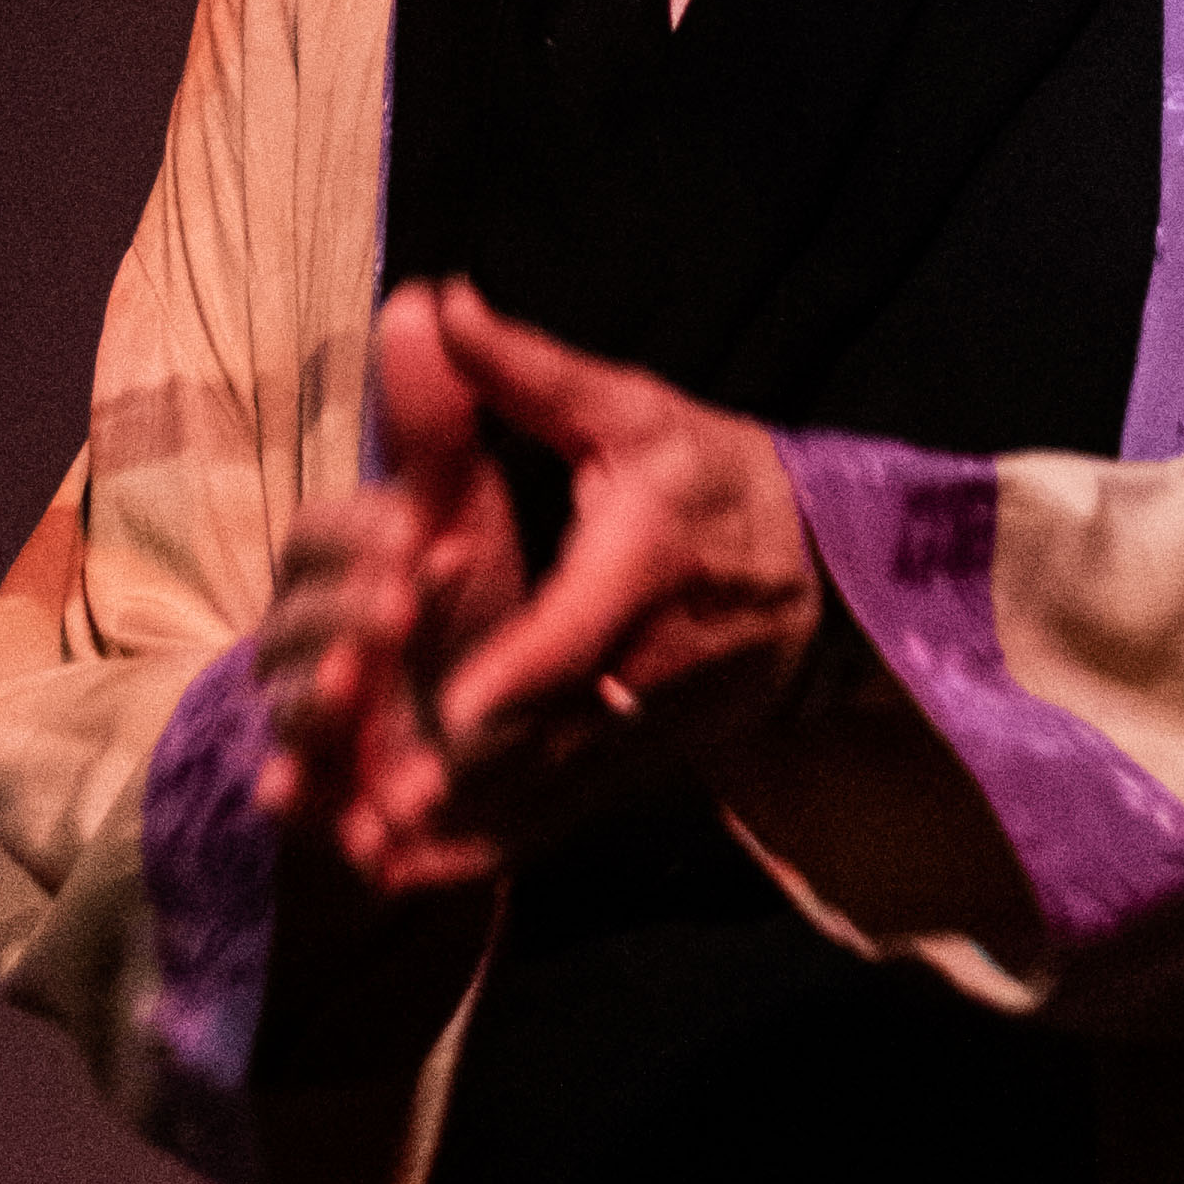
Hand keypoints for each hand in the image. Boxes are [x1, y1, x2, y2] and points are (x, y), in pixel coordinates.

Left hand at [253, 278, 824, 894]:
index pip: (581, 629)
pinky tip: (407, 878)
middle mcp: (652, 661)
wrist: (816, 576)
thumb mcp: (629, 410)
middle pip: (551, 731)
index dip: (520, 671)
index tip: (451, 711)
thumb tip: (438, 304)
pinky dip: (486, 854)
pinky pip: (559, 823)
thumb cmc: (708, 476)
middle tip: (369, 806)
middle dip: (466, 775)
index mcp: (648, 559)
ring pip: (548, 793)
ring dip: (461, 830)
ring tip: (368, 855)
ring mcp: (650, 730)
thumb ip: (528, 373)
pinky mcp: (639, 770)